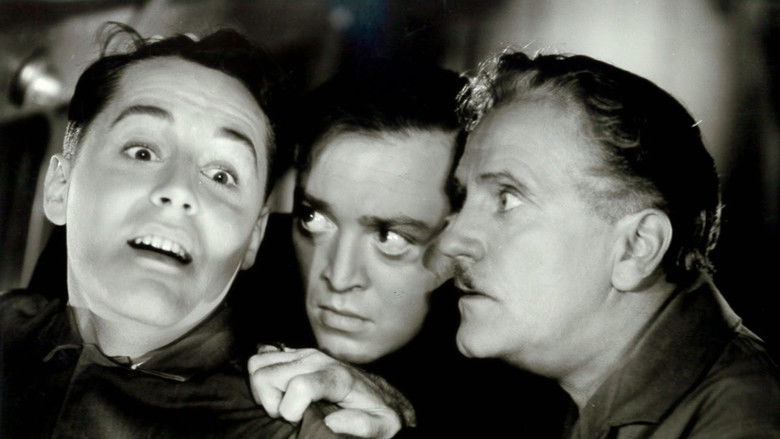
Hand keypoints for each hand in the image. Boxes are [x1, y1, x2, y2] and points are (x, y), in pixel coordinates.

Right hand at [248, 346, 414, 437]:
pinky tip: (280, 391)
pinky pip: (262, 356)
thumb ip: (363, 426)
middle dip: (271, 402)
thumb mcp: (382, 426)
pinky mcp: (296, 353)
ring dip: (263, 389)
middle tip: (289, 416)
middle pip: (267, 374)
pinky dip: (262, 376)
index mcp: (336, 377)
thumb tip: (331, 423)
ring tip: (283, 404)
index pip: (299, 385)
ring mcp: (303, 354)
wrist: (380, 394)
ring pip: (258, 363)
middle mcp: (317, 360)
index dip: (289, 410)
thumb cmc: (379, 412)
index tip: (298, 422)